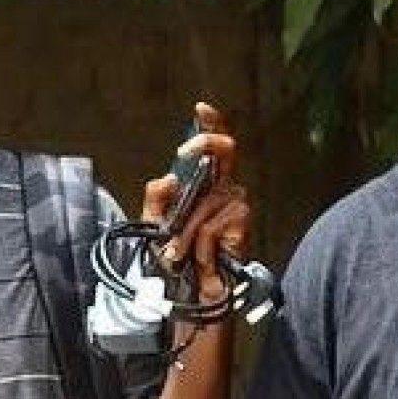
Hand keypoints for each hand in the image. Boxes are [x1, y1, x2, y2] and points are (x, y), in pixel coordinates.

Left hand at [139, 101, 252, 295]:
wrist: (190, 290)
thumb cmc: (176, 255)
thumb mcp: (156, 224)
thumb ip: (156, 199)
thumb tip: (167, 178)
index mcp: (204, 182)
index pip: (212, 148)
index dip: (211, 124)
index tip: (201, 108)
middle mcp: (224, 186)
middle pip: (224, 150)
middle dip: (202, 148)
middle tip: (183, 154)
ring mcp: (236, 202)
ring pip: (203, 203)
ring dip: (185, 234)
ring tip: (181, 253)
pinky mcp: (242, 222)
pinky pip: (211, 225)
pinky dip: (200, 246)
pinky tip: (202, 259)